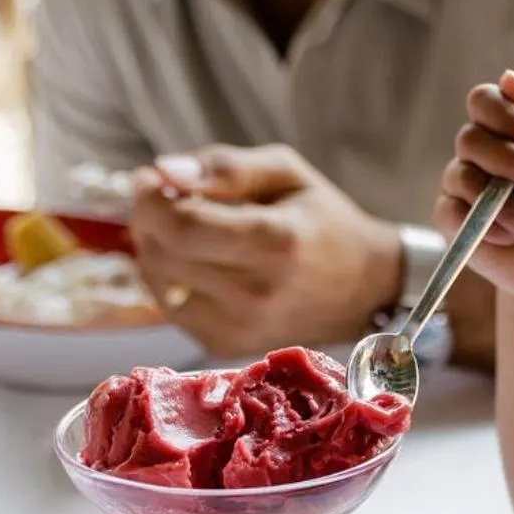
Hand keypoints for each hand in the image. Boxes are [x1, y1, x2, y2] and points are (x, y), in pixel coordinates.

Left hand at [128, 142, 401, 354]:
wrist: (365, 289)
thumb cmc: (323, 221)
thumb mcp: (287, 173)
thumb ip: (226, 167)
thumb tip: (164, 170)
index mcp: (275, 241)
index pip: (181, 226)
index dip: (151, 200)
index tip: (150, 179)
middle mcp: (257, 293)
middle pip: (163, 254)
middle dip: (148, 220)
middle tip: (164, 201)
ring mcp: (240, 327)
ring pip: (158, 283)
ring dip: (155, 250)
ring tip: (183, 231)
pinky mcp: (227, 346)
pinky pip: (170, 309)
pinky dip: (170, 281)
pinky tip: (196, 264)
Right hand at [437, 70, 513, 296]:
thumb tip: (509, 76)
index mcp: (505, 131)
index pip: (483, 100)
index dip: (502, 113)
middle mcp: (478, 153)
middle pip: (469, 137)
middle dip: (507, 160)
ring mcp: (460, 184)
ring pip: (461, 176)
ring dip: (504, 203)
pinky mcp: (449, 218)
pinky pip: (454, 211)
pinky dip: (489, 227)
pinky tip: (509, 238)